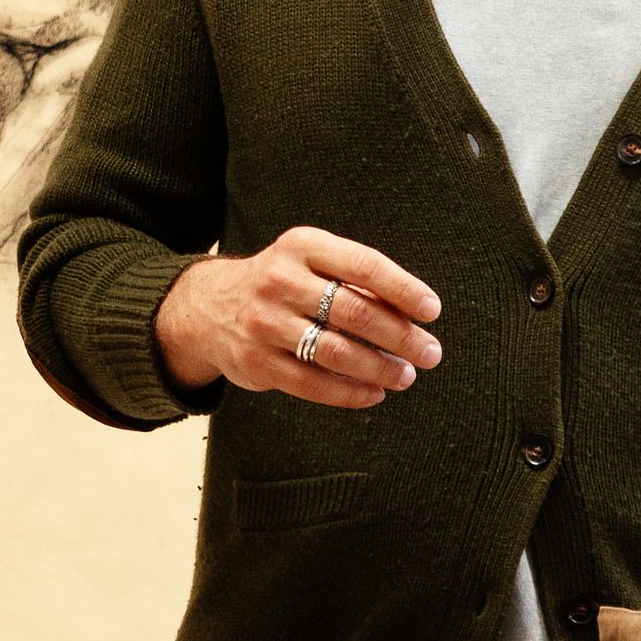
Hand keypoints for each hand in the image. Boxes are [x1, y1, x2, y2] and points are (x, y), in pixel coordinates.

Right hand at [151, 226, 442, 410]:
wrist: (207, 306)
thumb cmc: (281, 282)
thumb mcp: (309, 261)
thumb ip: (354, 279)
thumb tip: (414, 314)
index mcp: (302, 246)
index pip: (364, 265)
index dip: (404, 289)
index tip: (432, 310)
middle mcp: (280, 280)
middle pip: (355, 311)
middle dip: (401, 336)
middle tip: (431, 352)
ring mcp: (264, 322)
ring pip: (337, 352)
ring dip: (381, 368)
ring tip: (406, 375)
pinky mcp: (256, 361)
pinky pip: (313, 383)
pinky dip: (351, 392)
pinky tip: (374, 393)